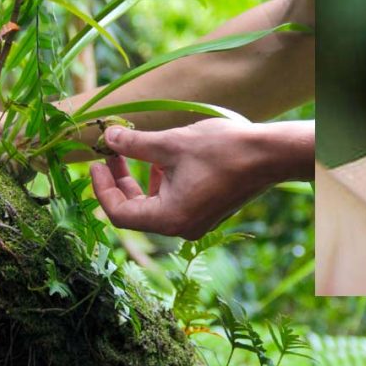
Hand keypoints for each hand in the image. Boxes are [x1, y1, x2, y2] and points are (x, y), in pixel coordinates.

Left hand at [89, 119, 312, 239]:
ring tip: (135, 150)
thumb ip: (134, 144)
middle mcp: (183, 227)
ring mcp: (198, 221)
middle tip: (109, 154)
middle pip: (137, 210)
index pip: (120, 213)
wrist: (270, 154)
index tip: (95, 162)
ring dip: (141, 180)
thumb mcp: (171, 143)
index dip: (102, 188)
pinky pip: (175, 201)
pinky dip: (162, 182)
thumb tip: (107, 137)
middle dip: (120, 181)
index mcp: (170, 218)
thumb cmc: (222, 150)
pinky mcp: (209, 211)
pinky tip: (163, 159)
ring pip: (156, 205)